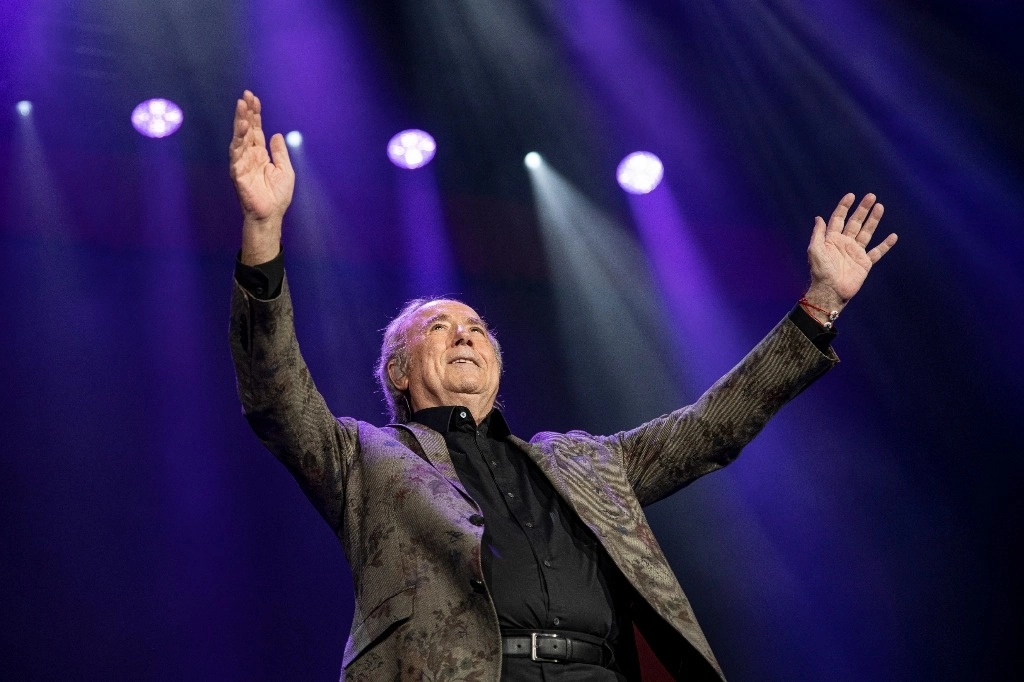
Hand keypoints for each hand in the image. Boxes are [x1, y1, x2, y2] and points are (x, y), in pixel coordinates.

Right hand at [228, 90, 294, 264]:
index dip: (255, 114)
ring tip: (242, 107)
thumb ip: (280, 152)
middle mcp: (249, 155)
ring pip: (239, 138)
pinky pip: (236, 154)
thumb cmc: (278, 196)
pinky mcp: (238, 172)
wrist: (271, 215)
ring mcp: (242, 163)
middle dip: (245, 112)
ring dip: (240, 122)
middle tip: (246, 96)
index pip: (256, 130)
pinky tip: (241, 129)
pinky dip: (238, 141)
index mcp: (260, 154)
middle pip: (246, 130)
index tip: (254, 99)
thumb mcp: (285, 170)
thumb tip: (276, 134)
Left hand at [804, 193, 897, 315]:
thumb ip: (818, 233)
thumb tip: (818, 217)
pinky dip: (885, 244)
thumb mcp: (815, 250)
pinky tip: (892, 236)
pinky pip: (877, 252)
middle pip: (855, 222)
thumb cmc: (820, 271)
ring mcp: (855, 252)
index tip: (851, 196)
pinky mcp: (865, 263)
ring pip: (867, 232)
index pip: (839, 219)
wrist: (830, 291)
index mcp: (832, 239)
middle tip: (871, 196)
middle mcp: (845, 243)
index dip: (844, 207)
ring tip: (880, 207)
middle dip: (862, 209)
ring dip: (873, 220)